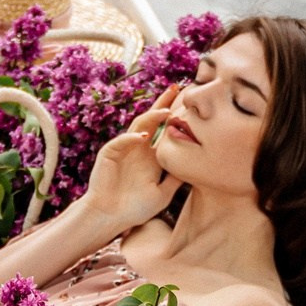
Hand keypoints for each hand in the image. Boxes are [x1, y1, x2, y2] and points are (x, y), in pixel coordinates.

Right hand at [82, 88, 182, 229]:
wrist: (109, 218)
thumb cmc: (135, 209)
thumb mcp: (163, 194)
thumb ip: (176, 180)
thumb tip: (197, 167)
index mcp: (151, 156)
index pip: (164, 130)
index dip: (175, 116)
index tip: (190, 103)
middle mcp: (138, 148)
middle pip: (152, 119)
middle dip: (163, 103)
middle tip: (177, 88)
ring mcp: (123, 149)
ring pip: (138, 126)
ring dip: (151, 117)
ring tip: (166, 111)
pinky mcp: (109, 154)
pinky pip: (121, 141)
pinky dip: (131, 137)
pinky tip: (143, 136)